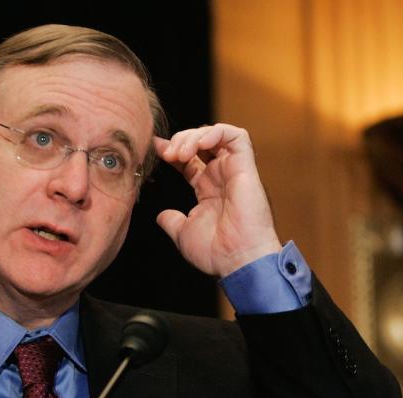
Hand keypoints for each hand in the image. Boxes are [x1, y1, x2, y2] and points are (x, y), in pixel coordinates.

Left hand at [154, 123, 281, 277]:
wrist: (238, 260)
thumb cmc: (216, 252)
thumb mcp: (184, 234)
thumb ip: (173, 222)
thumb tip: (161, 216)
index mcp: (208, 190)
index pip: (189, 160)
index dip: (172, 150)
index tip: (156, 148)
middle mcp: (221, 177)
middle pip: (201, 142)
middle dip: (180, 140)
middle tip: (167, 154)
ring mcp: (234, 170)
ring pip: (216, 134)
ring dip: (194, 136)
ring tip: (180, 153)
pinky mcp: (246, 167)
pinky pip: (237, 136)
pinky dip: (215, 133)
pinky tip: (199, 145)